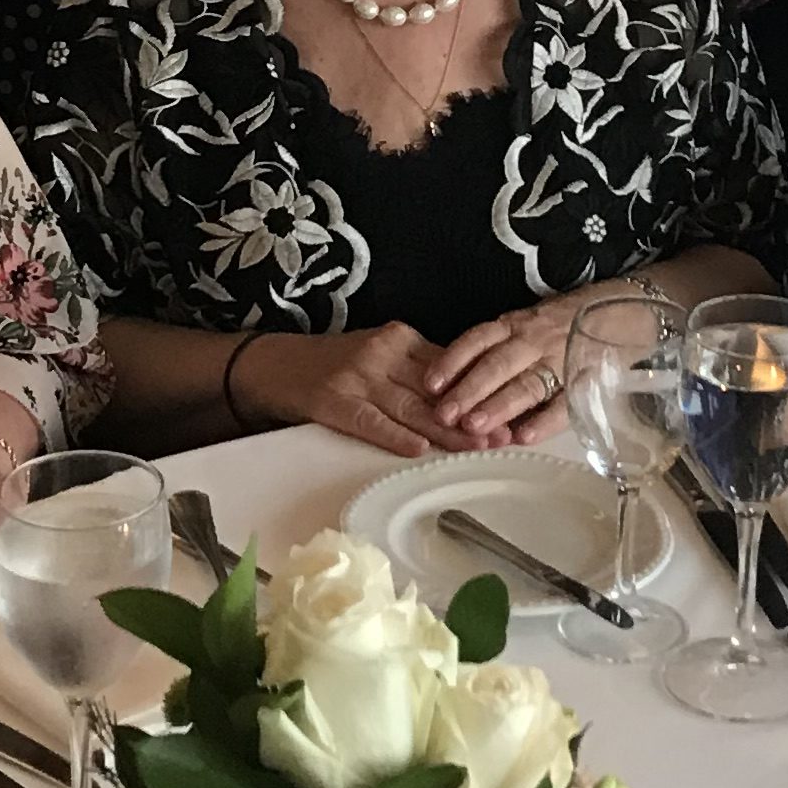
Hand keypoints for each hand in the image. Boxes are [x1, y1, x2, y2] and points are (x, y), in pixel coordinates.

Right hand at [240, 321, 499, 461]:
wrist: (277, 365)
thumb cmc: (336, 365)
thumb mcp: (383, 355)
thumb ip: (420, 372)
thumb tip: (470, 399)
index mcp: (400, 338)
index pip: (450, 368)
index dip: (481, 392)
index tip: (510, 413)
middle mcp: (383, 352)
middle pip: (436, 391)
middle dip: (472, 416)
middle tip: (504, 437)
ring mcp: (358, 376)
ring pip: (411, 408)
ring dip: (446, 432)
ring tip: (476, 448)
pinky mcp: (335, 401)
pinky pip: (372, 421)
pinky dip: (396, 436)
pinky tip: (418, 449)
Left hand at [426, 300, 581, 440]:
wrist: (617, 314)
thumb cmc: (557, 328)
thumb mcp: (523, 329)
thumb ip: (493, 354)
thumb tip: (451, 390)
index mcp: (515, 326)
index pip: (479, 339)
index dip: (453, 361)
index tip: (431, 384)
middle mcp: (535, 341)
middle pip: (498, 365)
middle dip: (470, 390)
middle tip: (445, 414)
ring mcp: (560, 362)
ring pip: (526, 384)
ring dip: (499, 406)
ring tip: (475, 427)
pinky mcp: (585, 384)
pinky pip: (563, 405)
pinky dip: (544, 422)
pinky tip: (524, 438)